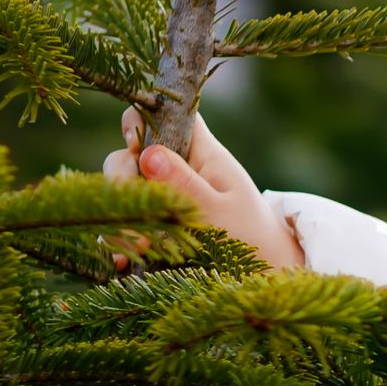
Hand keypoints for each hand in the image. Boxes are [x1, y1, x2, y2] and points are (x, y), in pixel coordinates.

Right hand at [107, 109, 301, 269]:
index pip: (169, 115)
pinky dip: (121, 236)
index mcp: (203, 153)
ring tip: (136, 248)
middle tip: (133, 215)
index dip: (144, 118)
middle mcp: (181, 167)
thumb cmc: (252, 237)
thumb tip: (148, 153)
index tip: (135, 146)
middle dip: (123, 179)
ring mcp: (167, 192)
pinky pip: (128, 218)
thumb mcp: (220, 212)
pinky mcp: (157, 218)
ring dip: (121, 215)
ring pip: (126, 186)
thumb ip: (185, 184)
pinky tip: (121, 260)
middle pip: (135, 152)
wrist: (265, 270)